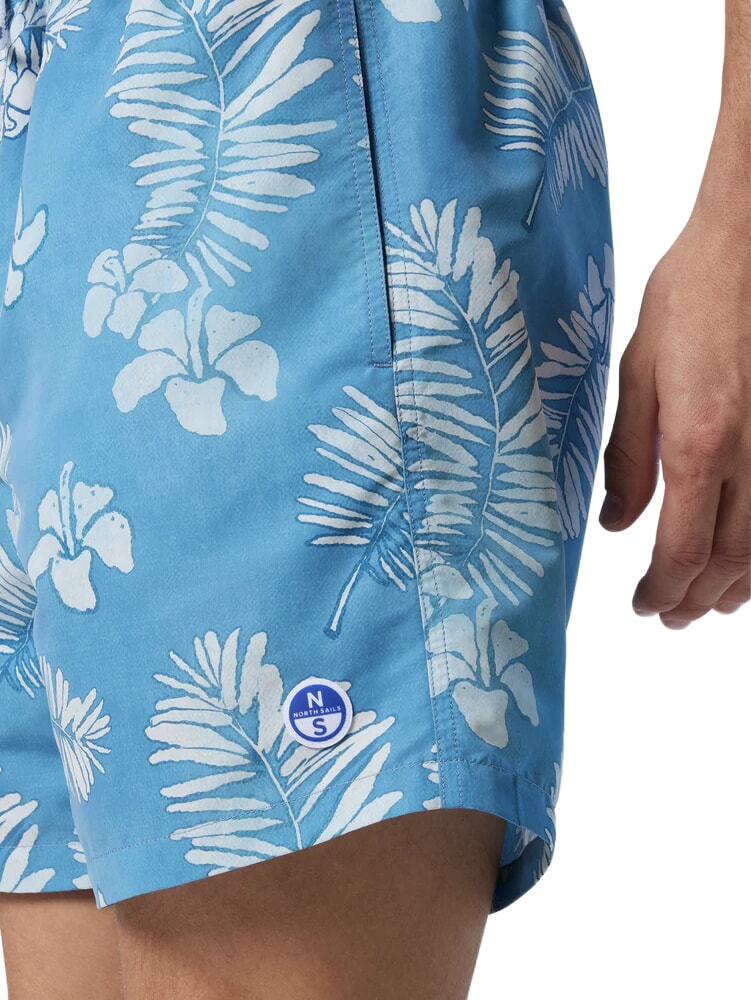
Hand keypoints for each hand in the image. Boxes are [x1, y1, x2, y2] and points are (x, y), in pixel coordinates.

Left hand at [598, 206, 750, 627]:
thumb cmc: (692, 296)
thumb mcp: (639, 374)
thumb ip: (628, 456)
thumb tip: (615, 522)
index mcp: (699, 445)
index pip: (681, 550)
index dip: (661, 589)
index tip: (643, 605)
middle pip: (728, 561)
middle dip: (694, 599)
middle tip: (669, 616)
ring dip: (736, 587)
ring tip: (706, 605)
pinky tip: (750, 565)